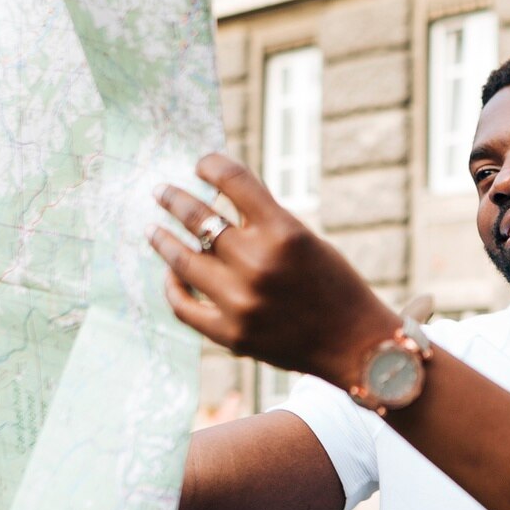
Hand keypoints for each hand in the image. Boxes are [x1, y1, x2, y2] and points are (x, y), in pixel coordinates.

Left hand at [149, 153, 398, 385]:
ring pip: (182, 260)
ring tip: (153, 230)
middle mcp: (258, 263)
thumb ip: (265, 220)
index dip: (210, 165)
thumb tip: (217, 197)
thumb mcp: (307, 240)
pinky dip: (173, 287)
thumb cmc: (335, 286)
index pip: (232, 180)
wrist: (355, 346)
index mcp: (284, 231)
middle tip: (160, 191)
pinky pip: (184, 306)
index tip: (200, 164)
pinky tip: (172, 275)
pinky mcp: (231, 334)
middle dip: (174, 198)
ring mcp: (240, 301)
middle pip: (198, 216)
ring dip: (163, 239)